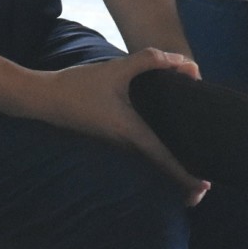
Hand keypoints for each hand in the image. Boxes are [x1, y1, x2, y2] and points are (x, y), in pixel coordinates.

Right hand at [27, 52, 208, 203]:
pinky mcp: (110, 139)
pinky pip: (139, 153)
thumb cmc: (78, 86)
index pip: (164, 159)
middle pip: (159, 168)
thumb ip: (150, 60)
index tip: (204, 187)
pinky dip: (156, 157)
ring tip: (192, 174)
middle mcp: (125, 145)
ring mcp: (116, 146)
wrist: (42, 98)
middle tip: (204, 188)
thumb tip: (182, 61)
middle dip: (181, 181)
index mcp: (130, 133)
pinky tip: (164, 147)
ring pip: (149, 163)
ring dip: (169, 170)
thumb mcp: (116, 69)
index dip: (184, 175)